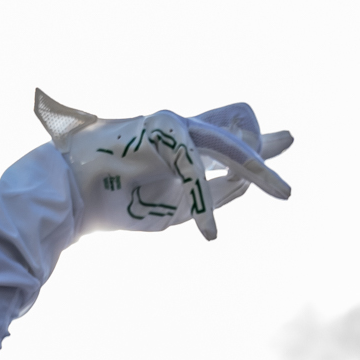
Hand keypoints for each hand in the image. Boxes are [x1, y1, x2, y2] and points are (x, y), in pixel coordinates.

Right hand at [35, 89, 289, 241]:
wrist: (65, 193)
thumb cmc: (112, 202)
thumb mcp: (173, 206)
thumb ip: (210, 193)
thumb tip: (246, 185)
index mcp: (177, 142)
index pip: (225, 131)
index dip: (256, 137)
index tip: (284, 139)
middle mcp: (176, 128)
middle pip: (234, 128)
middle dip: (265, 148)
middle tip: (294, 142)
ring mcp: (168, 126)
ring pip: (224, 145)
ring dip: (255, 169)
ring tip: (283, 193)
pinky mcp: (159, 133)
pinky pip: (195, 167)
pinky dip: (204, 200)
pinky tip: (209, 232)